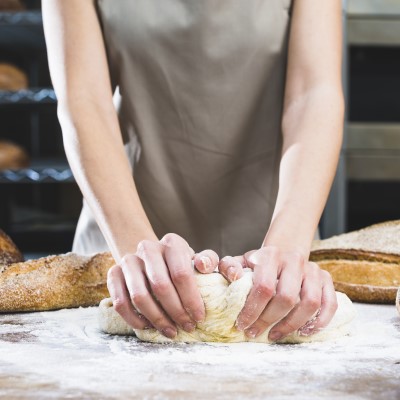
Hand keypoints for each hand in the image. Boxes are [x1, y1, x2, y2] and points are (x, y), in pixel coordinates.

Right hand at [107, 233, 218, 338]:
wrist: (152, 258)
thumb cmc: (180, 264)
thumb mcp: (197, 259)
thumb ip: (208, 261)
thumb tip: (204, 266)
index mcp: (172, 243)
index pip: (181, 273)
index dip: (191, 299)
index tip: (199, 317)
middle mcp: (148, 248)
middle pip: (160, 286)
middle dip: (176, 311)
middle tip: (186, 327)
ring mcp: (128, 260)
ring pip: (139, 296)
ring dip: (156, 318)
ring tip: (170, 330)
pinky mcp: (113, 273)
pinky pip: (119, 302)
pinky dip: (134, 319)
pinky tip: (148, 326)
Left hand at [218, 246, 337, 340]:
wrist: (283, 252)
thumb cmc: (259, 263)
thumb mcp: (241, 261)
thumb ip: (230, 266)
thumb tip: (233, 277)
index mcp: (271, 255)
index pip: (264, 287)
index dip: (253, 310)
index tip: (242, 324)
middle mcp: (294, 260)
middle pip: (286, 298)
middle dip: (268, 321)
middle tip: (254, 332)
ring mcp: (313, 269)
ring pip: (309, 303)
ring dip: (292, 324)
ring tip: (275, 335)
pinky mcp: (326, 278)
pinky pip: (329, 303)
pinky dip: (320, 321)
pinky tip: (304, 331)